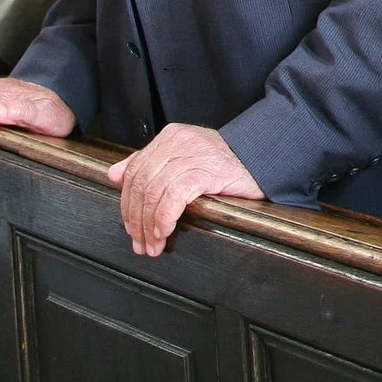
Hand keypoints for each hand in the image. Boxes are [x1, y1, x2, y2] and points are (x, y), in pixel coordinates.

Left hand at [106, 124, 263, 256]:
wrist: (266, 157)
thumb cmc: (230, 163)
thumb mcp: (187, 157)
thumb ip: (150, 163)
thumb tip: (114, 174)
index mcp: (170, 137)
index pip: (135, 170)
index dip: (127, 203)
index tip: (131, 227)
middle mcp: (178, 142)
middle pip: (141, 183)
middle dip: (135, 219)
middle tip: (140, 243)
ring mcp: (192, 154)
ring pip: (154, 192)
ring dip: (149, 225)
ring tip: (153, 245)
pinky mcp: (206, 170)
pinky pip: (174, 196)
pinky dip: (164, 217)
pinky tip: (165, 232)